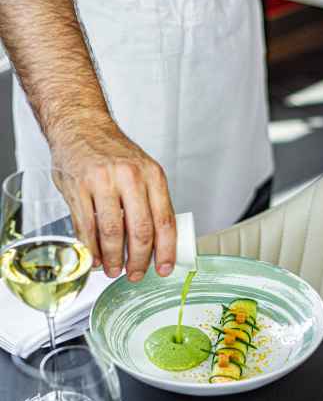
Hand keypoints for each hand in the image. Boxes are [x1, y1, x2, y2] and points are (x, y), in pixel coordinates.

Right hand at [51, 115, 176, 281]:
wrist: (81, 126)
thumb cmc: (113, 152)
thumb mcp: (142, 170)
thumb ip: (151, 201)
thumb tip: (160, 242)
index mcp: (152, 175)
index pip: (165, 221)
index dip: (166, 251)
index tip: (164, 269)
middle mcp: (130, 177)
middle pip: (140, 232)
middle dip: (139, 261)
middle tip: (136, 274)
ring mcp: (102, 182)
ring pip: (112, 233)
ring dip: (114, 259)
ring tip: (115, 270)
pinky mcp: (78, 188)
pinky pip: (86, 228)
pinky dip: (92, 249)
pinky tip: (96, 258)